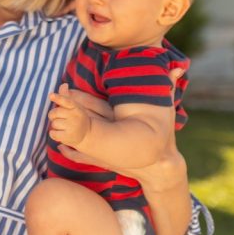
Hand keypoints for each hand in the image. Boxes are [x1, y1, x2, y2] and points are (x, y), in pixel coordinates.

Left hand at [47, 83, 90, 146]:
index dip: (58, 98)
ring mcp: (72, 127)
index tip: (51, 95)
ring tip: (64, 127)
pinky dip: (53, 134)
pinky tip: (60, 133)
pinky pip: (53, 133)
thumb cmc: (76, 117)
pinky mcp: (68, 137)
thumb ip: (65, 96)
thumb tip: (63, 84)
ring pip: (53, 123)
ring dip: (55, 126)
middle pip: (54, 113)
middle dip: (54, 116)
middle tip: (61, 119)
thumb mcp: (74, 106)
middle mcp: (75, 117)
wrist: (87, 133)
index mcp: (75, 107)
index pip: (66, 101)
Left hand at [56, 68, 186, 190]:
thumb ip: (169, 84)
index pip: (93, 105)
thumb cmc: (164, 135)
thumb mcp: (166, 108)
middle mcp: (111, 133)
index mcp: (120, 118)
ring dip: (64, 129)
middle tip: (54, 100)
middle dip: (67, 110)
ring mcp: (105, 148)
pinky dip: (68, 150)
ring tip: (53, 120)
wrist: (161, 166)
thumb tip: (180, 67)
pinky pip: (80, 155)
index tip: (63, 89)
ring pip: (78, 137)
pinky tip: (59, 145)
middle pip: (82, 119)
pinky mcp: (103, 161)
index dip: (76, 98)